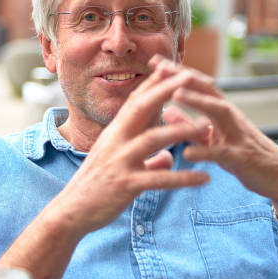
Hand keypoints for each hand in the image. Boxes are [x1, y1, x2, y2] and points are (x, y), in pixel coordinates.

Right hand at [50, 61, 210, 235]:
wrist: (71, 211)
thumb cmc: (95, 186)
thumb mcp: (119, 165)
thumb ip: (148, 160)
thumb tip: (169, 159)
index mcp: (115, 133)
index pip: (135, 100)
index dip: (154, 83)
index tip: (173, 67)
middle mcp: (116, 141)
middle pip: (142, 108)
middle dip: (165, 90)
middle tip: (189, 76)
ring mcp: (120, 161)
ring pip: (152, 139)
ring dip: (181, 130)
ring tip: (206, 126)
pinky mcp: (125, 185)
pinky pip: (159, 179)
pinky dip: (183, 178)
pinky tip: (205, 179)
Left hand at [150, 56, 277, 218]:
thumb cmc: (242, 154)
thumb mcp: (212, 137)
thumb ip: (189, 125)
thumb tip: (166, 110)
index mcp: (220, 110)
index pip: (197, 85)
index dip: (176, 73)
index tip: (154, 61)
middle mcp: (230, 116)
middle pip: (207, 89)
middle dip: (183, 76)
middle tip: (160, 66)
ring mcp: (237, 134)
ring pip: (218, 112)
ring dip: (197, 101)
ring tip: (175, 94)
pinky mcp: (241, 157)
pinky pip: (222, 153)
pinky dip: (204, 152)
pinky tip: (186, 154)